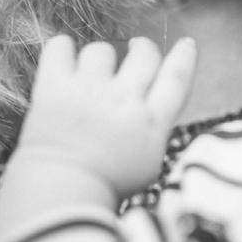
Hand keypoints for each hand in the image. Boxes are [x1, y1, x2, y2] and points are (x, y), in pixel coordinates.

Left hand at [16, 35, 196, 199]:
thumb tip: (153, 110)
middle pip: (145, 55)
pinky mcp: (55, 89)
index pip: (178, 75)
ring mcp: (89, 90)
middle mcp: (125, 99)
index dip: (185, 56)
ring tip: (93, 71)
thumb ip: (154, 131)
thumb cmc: (105, 190)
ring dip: (100, 58)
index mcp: (152, 121)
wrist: (59, 197)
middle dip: (143, 49)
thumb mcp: (150, 164)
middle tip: (136, 51)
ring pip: (102, 50)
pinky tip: (64, 56)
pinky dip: (62, 48)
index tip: (187, 44)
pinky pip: (59, 49)